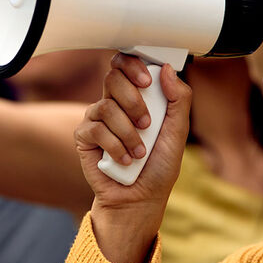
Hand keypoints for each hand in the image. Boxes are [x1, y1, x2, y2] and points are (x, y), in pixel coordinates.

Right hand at [75, 54, 191, 262]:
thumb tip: (165, 69)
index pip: (126, 64)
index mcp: (136, 95)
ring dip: (128, 132)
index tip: (147, 82)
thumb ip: (178, 99)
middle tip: (147, 124)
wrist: (140, 198)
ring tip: (139, 152)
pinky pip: (96, 130)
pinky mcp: (84, 137)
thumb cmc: (159, 166)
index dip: (133, 65)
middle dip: (133, 101)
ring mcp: (97, 118)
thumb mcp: (178, 132)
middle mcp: (114, 102)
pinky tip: (124, 160)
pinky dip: (115, 147)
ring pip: (106, 106)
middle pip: (113, 77)